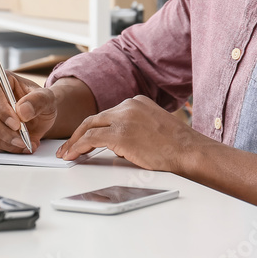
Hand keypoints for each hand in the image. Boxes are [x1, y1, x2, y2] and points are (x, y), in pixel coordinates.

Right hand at [0, 72, 56, 153]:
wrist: (39, 115)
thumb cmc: (39, 102)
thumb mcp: (47, 98)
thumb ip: (38, 100)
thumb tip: (23, 110)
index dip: (2, 110)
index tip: (16, 124)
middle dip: (2, 130)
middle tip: (20, 139)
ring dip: (3, 140)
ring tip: (22, 144)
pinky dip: (3, 146)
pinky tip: (17, 146)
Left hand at [57, 95, 209, 172]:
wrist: (190, 152)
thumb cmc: (178, 146)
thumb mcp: (154, 127)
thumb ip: (135, 129)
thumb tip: (119, 146)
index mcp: (137, 102)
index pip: (108, 114)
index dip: (93, 128)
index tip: (84, 138)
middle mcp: (128, 106)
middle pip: (95, 118)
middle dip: (78, 134)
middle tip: (68, 146)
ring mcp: (123, 118)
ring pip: (89, 127)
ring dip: (75, 141)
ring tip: (67, 153)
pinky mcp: (120, 134)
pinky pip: (90, 139)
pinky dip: (77, 147)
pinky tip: (72, 155)